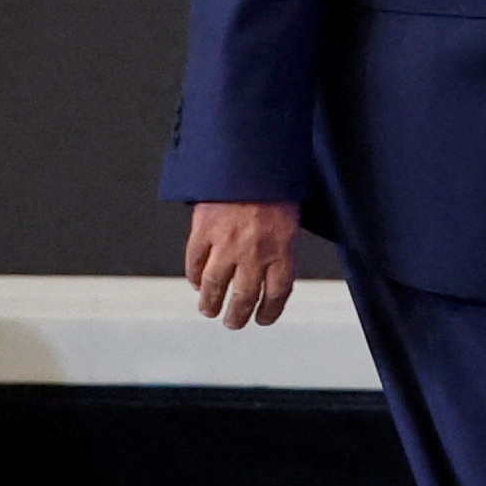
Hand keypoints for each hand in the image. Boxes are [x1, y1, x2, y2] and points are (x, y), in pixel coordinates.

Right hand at [185, 201, 301, 328]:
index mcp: (282, 251)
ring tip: (209, 311)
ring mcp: (226, 245)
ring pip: (216, 285)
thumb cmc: (275, 189)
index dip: (270, 311)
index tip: (263, 319)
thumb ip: (282, 247)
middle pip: (245, 296)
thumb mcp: (291, 221)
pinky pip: (195, 263)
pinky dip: (194, 276)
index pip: (278, 293)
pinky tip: (196, 284)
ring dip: (211, 302)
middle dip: (238, 315)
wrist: (250, 163)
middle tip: (233, 323)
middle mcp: (254, 254)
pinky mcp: (202, 233)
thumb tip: (273, 271)